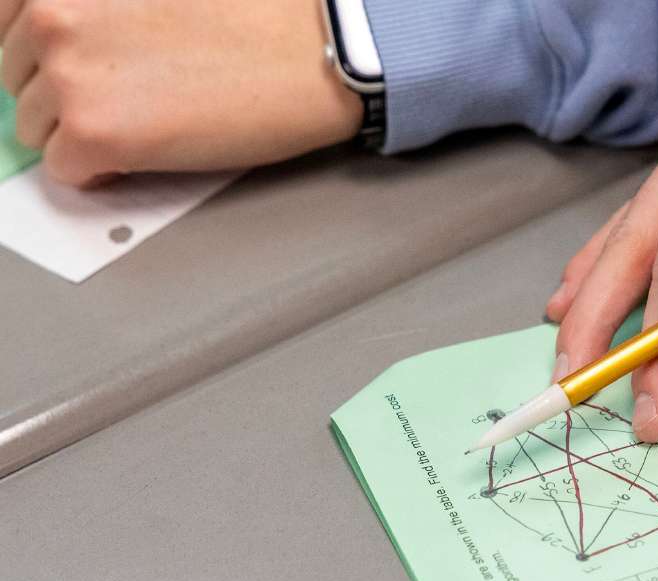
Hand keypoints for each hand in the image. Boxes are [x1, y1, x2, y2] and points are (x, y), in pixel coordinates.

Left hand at [1, 0, 361, 185]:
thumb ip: (97, 5)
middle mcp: (50, 16)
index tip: (87, 65)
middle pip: (20, 78)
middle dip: (65, 93)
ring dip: (83, 132)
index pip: (7, 21)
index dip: (49, 51)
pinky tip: (147, 152)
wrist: (311, 53)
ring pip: (38, 128)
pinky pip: (67, 170)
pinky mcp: (94, 134)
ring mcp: (67, 77)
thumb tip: (66, 47)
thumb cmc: (253, 16)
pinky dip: (100, 171)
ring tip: (148, 122)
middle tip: (134, 96)